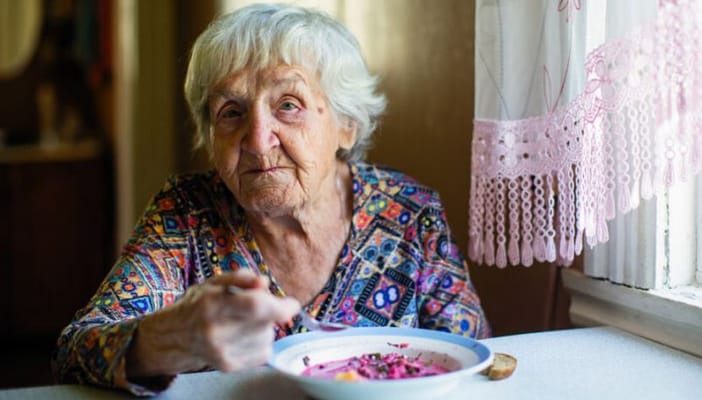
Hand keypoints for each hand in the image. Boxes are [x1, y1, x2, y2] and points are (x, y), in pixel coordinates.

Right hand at [126, 270, 300, 377]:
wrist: (175, 336)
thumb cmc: (199, 304)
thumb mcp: (214, 282)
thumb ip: (241, 278)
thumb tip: (264, 282)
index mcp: (212, 305)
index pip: (255, 307)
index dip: (280, 305)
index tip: (291, 303)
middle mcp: (215, 332)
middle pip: (265, 322)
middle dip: (271, 312)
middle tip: (258, 307)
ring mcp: (222, 353)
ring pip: (267, 337)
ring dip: (265, 327)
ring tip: (245, 322)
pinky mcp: (228, 367)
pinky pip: (264, 353)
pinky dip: (262, 343)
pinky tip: (246, 336)